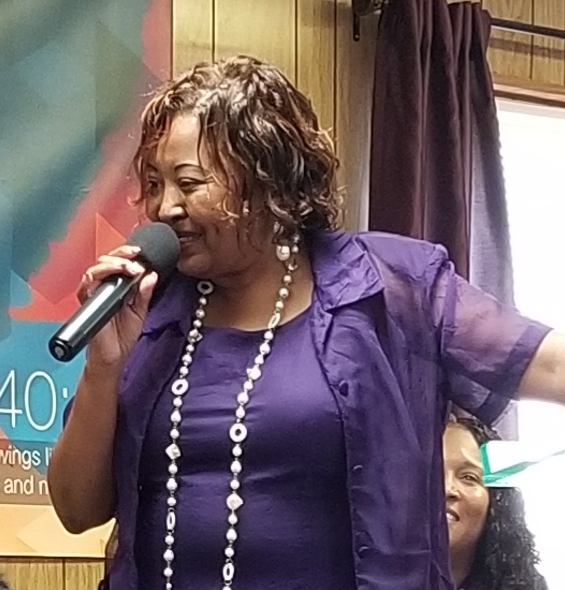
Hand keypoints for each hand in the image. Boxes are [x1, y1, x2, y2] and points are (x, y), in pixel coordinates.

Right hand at [77, 244, 157, 369]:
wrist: (114, 356)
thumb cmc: (123, 335)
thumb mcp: (141, 311)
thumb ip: (145, 293)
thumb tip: (151, 274)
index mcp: (117, 286)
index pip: (119, 262)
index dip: (128, 254)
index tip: (142, 253)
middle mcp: (103, 286)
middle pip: (106, 260)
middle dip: (122, 255)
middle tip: (136, 260)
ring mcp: (93, 293)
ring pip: (96, 268)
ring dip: (113, 264)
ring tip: (130, 268)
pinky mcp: (86, 302)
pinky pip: (86, 284)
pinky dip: (98, 276)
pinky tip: (111, 275)